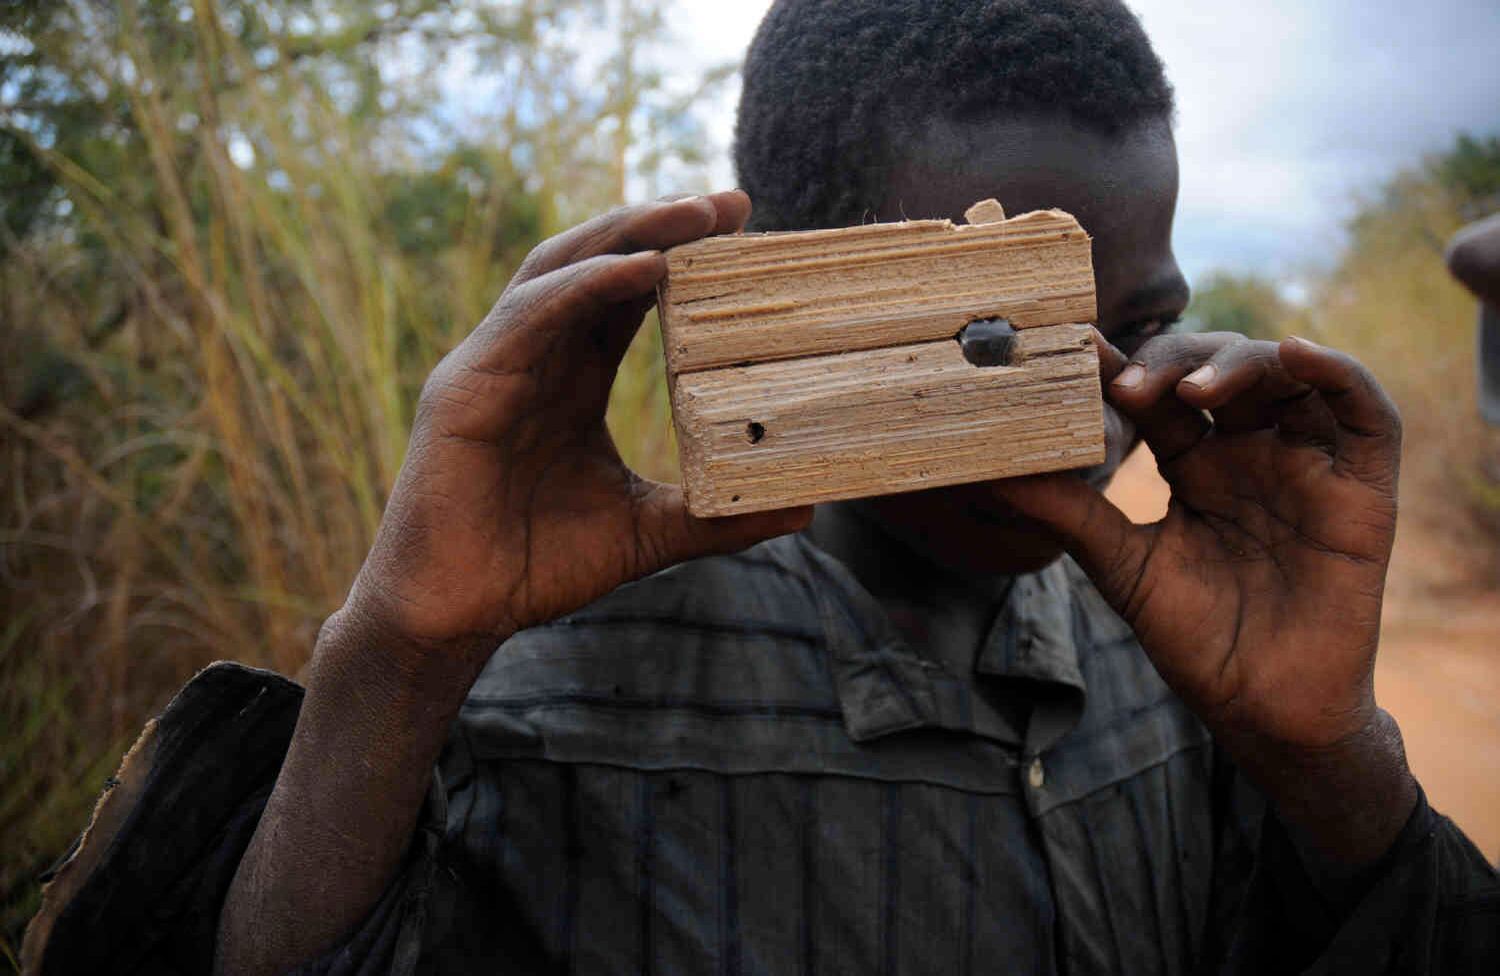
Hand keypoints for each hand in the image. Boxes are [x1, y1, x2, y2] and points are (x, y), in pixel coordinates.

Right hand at [342, 192, 810, 665]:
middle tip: (729, 202)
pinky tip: (642, 268)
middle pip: (598, 263)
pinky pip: (531, 316)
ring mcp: (496, 364)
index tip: (745, 226)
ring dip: (628, 235)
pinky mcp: (465, 385)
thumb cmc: (538, 567)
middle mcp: (534, 357)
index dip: (680, 256)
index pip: (628, 296)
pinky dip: (586, 285)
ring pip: (561, 270)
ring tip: (693, 214)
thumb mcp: (646, 532)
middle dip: (660, 225)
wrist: (457, 614)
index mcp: (571, 379)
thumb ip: (717, 517)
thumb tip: (802, 509)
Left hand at [994, 331, 1416, 862]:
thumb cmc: (1195, 639)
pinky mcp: (1364, 490)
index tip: (1073, 350)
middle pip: (1219, 369)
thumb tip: (988, 470)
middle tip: (1125, 384)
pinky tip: (1297, 355)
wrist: (1261, 709)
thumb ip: (1067, 512)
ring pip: (1287, 376)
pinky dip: (1338, 373)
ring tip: (1192, 387)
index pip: (1160, 395)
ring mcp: (1309, 465)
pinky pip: (1370, 414)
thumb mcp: (1122, 566)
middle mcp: (1252, 452)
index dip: (1122, 367)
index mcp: (1196, 464)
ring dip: (1241, 362)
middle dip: (1174, 361)